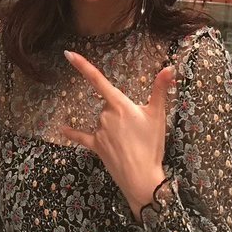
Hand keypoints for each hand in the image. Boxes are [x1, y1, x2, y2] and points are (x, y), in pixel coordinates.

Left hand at [60, 50, 174, 216]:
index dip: (82, 65)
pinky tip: (62, 129)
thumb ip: (161, 89)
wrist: (142, 177)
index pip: (98, 80)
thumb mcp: (158, 115)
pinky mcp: (95, 146)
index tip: (68, 54)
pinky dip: (72, 133)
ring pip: (103, 121)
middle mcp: (105, 115)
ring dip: (114, 127)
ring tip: (131, 143)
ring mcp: (99, 131)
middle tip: (138, 131)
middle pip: (109, 106)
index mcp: (119, 104)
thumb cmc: (151, 145)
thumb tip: (169, 68)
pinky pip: (81, 137)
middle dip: (121, 114)